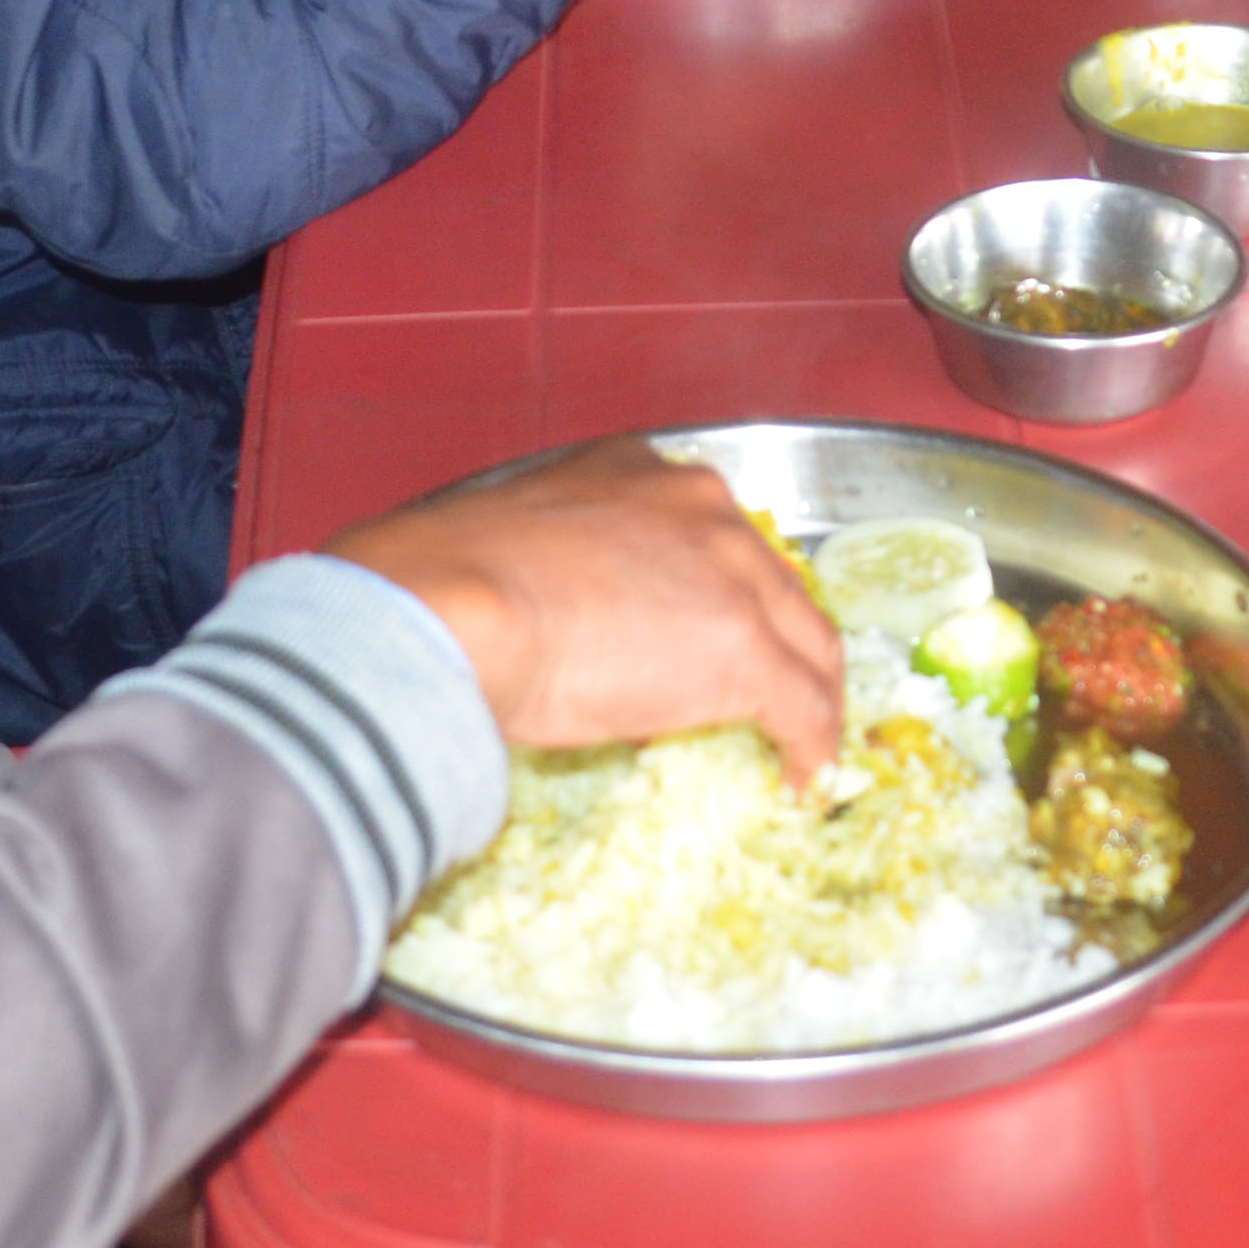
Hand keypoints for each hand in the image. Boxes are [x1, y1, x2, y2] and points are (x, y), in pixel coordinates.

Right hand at [332, 438, 847, 784]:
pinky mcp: (744, 649)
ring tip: (795, 741)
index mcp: (634, 472)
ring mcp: (729, 575)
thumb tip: (548, 630)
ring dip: (807, 695)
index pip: (709, 534)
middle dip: (778, 640)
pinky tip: (799, 775)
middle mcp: (697, 504)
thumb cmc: (438, 589)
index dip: (720, 591)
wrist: (442, 614)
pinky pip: (803, 705)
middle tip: (771, 694)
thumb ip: (552, 573)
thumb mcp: (507, 548)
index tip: (706, 632)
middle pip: (773, 581)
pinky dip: (810, 746)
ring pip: (805, 639)